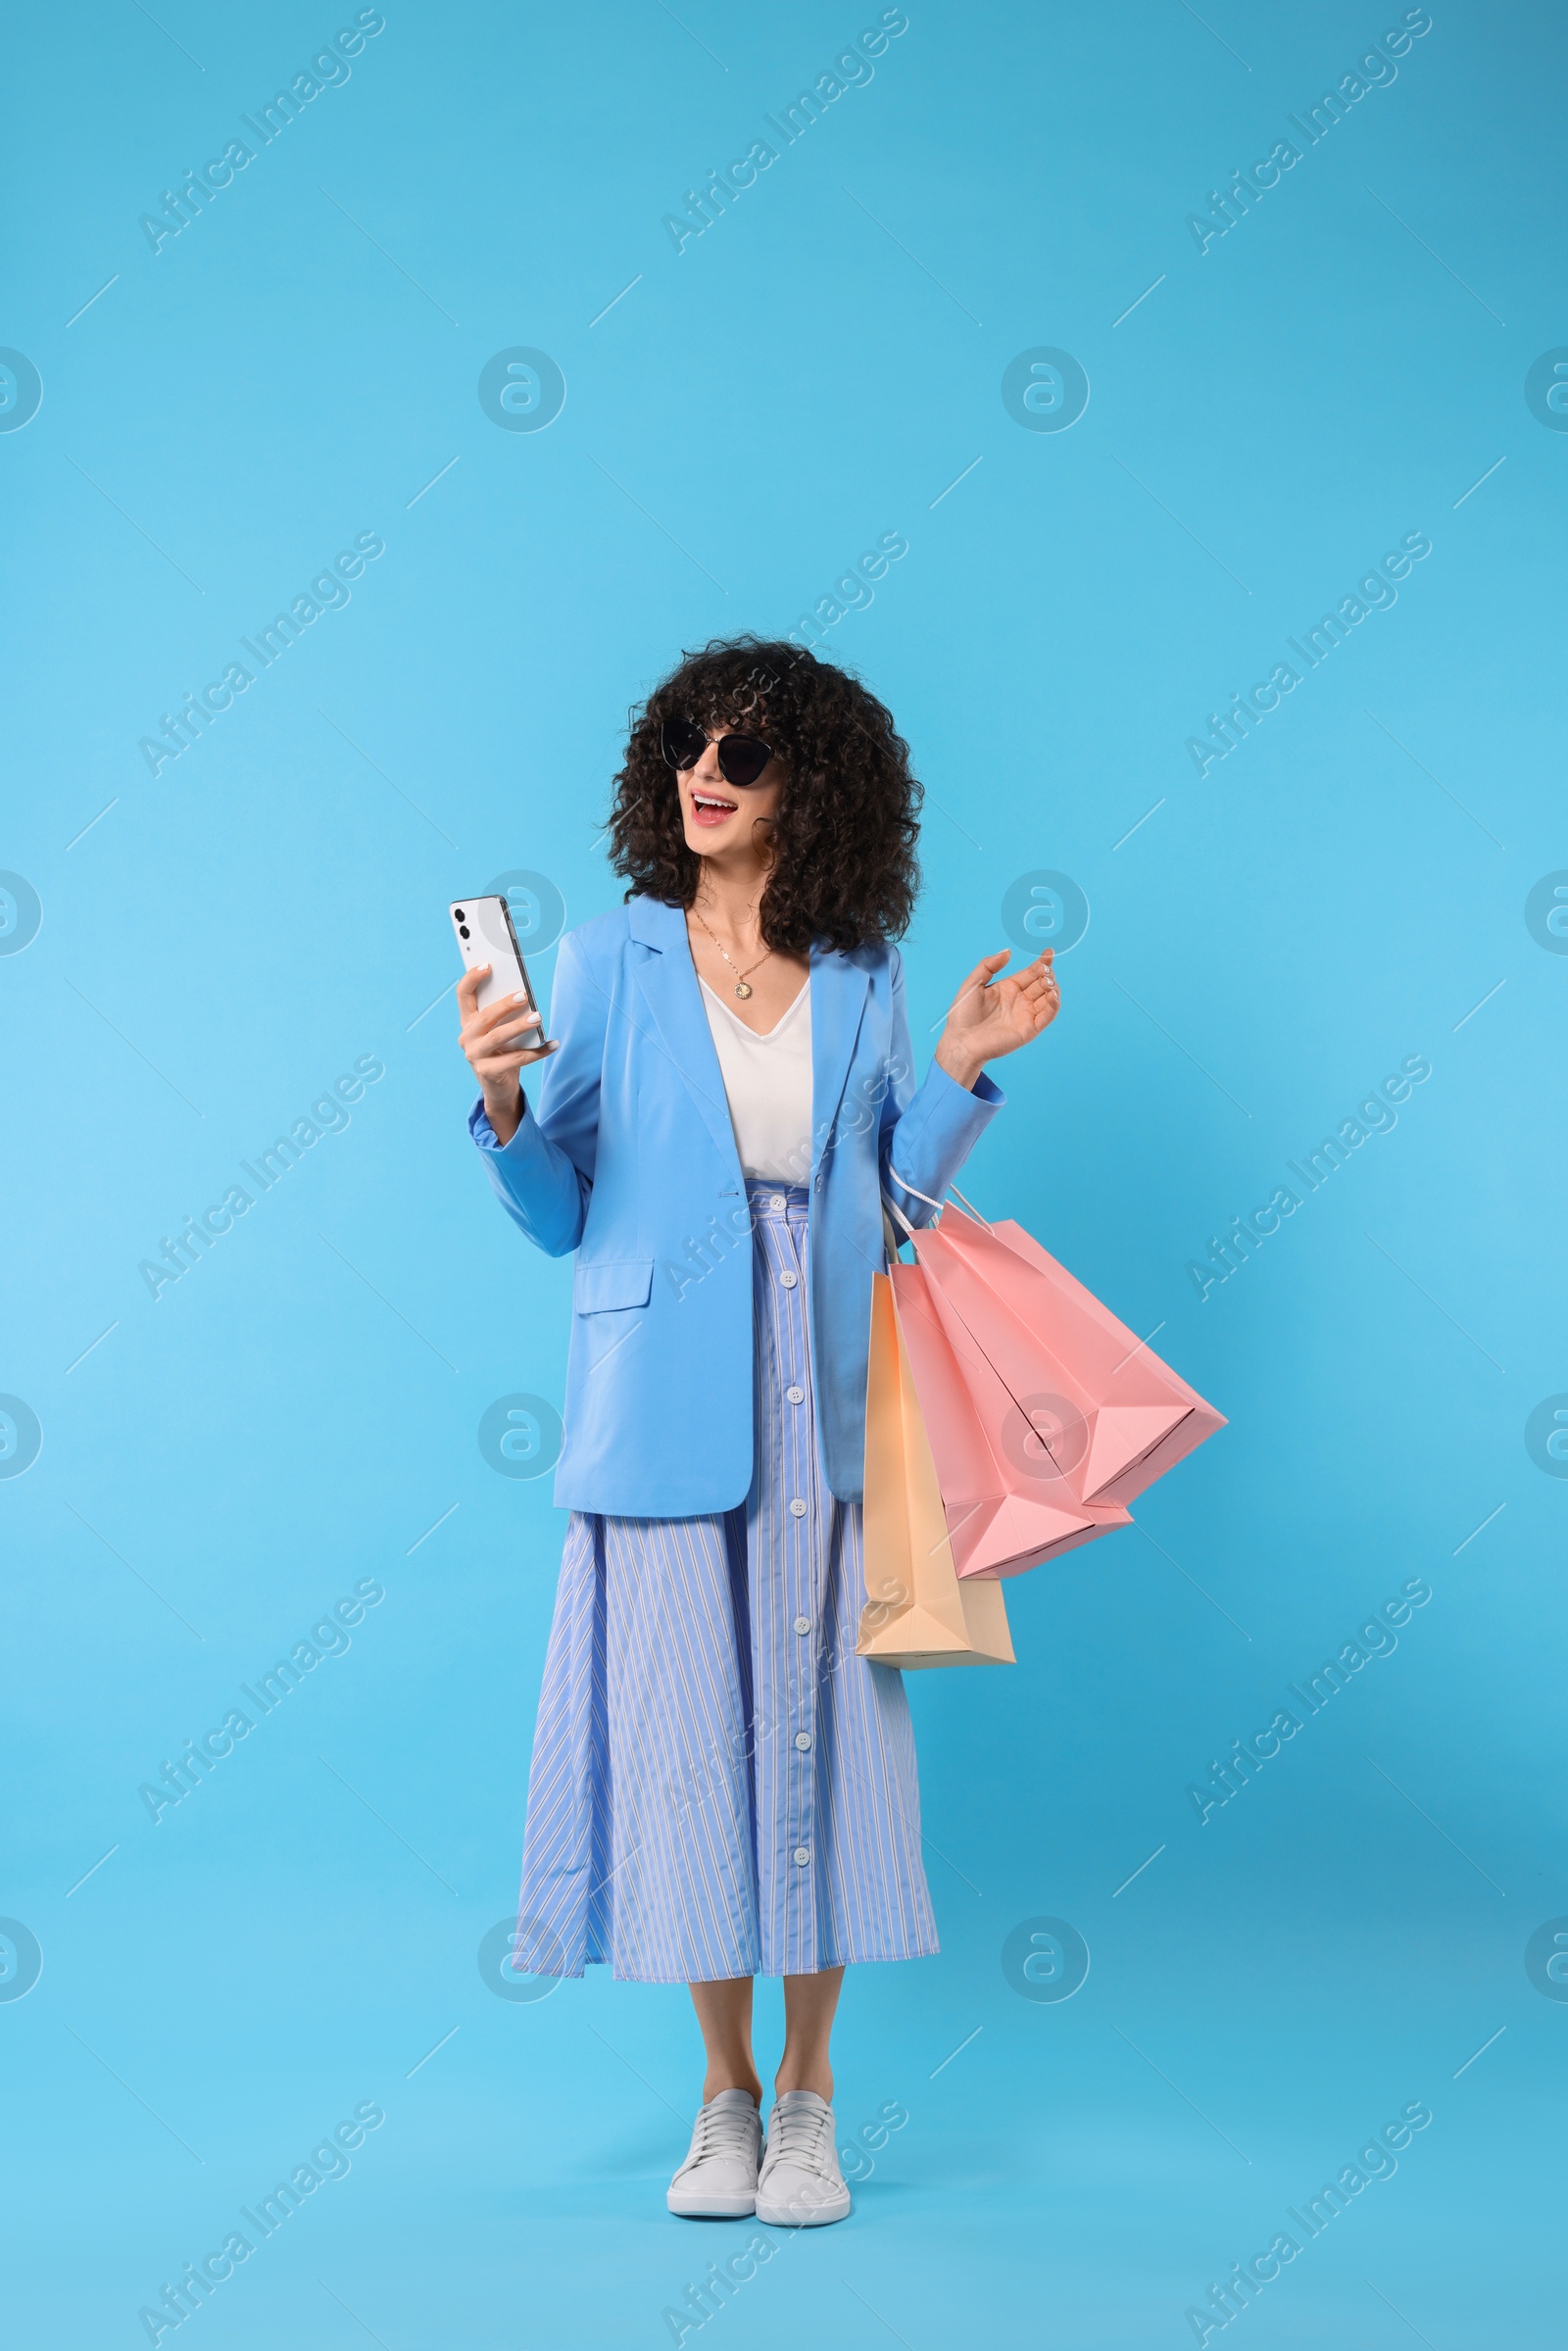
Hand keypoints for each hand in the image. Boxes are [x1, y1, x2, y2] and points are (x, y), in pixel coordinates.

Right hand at [457, 965, 556, 1145]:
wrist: (497, 1087)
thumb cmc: (501, 1051)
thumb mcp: (498, 1030)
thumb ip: (504, 1014)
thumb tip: (524, 995)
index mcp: (468, 1021)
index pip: (463, 994)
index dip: (472, 978)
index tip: (488, 965)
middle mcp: (467, 1037)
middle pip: (485, 1016)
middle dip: (504, 1004)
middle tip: (523, 995)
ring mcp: (475, 1056)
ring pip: (497, 1037)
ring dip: (519, 1026)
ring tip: (538, 1017)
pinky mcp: (488, 1072)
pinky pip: (515, 1060)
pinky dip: (537, 1052)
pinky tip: (552, 1044)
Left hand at [933, 950, 1059, 1090]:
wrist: (961, 1041)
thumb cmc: (962, 1015)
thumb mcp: (973, 983)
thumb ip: (988, 965)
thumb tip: (1008, 951)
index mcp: (1009, 988)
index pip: (1031, 972)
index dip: (1042, 962)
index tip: (1049, 952)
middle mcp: (1020, 1000)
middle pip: (1042, 983)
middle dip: (1047, 974)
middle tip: (1044, 970)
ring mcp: (1026, 1015)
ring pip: (1049, 998)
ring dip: (1052, 987)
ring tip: (1046, 982)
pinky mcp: (1029, 1029)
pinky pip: (1047, 1016)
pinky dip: (1054, 1005)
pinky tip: (1051, 995)